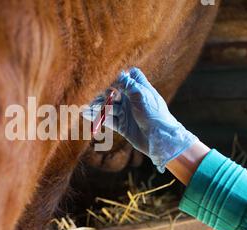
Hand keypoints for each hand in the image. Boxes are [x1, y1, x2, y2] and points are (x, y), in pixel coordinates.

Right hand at [83, 68, 197, 171]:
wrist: (159, 138)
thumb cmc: (154, 113)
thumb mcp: (141, 95)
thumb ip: (128, 84)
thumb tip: (119, 73)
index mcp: (139, 89)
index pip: (129, 76)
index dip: (120, 76)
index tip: (113, 81)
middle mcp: (131, 99)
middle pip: (113, 92)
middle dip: (103, 95)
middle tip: (97, 99)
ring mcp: (126, 112)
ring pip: (108, 107)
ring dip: (98, 107)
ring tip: (86, 109)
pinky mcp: (122, 125)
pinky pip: (107, 119)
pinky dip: (98, 117)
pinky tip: (87, 115)